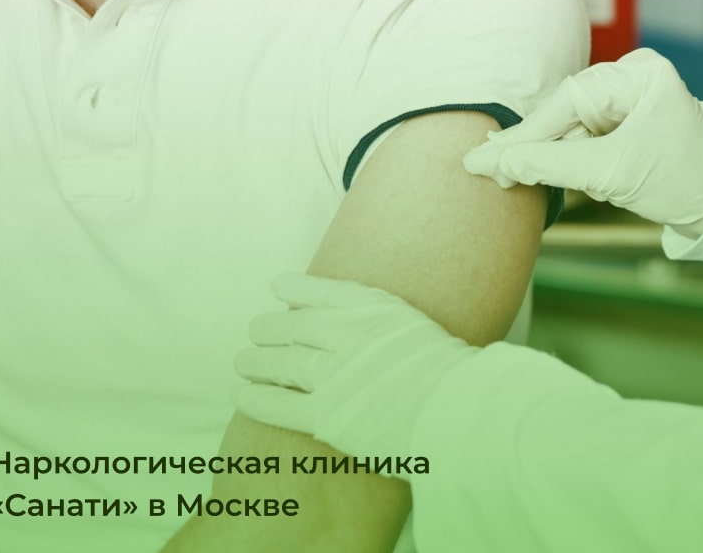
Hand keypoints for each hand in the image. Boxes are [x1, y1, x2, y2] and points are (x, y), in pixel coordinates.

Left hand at [233, 274, 476, 459]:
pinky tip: (241, 395)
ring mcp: (334, 373)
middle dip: (270, 328)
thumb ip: (391, 326)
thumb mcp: (422, 330)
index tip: (278, 287)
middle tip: (256, 331)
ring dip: (257, 362)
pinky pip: (279, 405)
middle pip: (294, 326)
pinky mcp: (327, 414)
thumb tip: (377, 334)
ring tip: (242, 361)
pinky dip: (256, 399)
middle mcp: (349, 334)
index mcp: (376, 308)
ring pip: (280, 362)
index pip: (322, 292)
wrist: (461, 411)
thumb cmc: (454, 376)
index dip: (296, 289)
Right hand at [462, 48, 702, 235]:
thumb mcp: (612, 173)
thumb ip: (549, 165)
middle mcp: (634, 77)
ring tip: (601, 186)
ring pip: (575, 129)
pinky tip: (606, 182)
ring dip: (571, 161)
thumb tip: (492, 163)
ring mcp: (633, 98)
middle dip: (545, 149)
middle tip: (496, 173)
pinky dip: (586, 162)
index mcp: (639, 74)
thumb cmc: (682, 181)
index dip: (525, 135)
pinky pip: (590, 138)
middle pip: (567, 113)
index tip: (485, 159)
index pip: (567, 101)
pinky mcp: (631, 121)